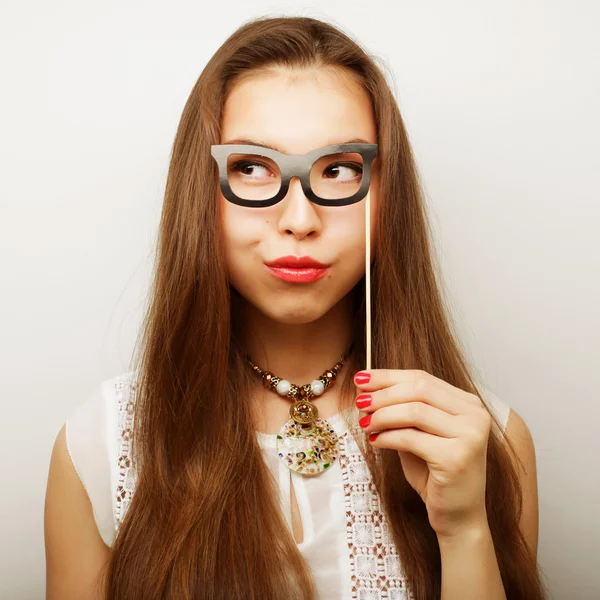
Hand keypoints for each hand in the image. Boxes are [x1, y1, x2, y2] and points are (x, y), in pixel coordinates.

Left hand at [354, 369, 492, 538]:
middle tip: (360, 401)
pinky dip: (387, 436)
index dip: (389, 376)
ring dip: (382, 415)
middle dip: (383, 393)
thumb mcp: (418, 435)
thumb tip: (367, 386)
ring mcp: (470, 436)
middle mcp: (475, 415)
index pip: (423, 378)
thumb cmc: (435, 474)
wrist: (458, 518)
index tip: (362, 377)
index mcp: (468, 404)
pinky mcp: (457, 457)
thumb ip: (401, 410)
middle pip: (419, 389)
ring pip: (414, 411)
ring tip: (364, 423)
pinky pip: (411, 438)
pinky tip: (375, 440)